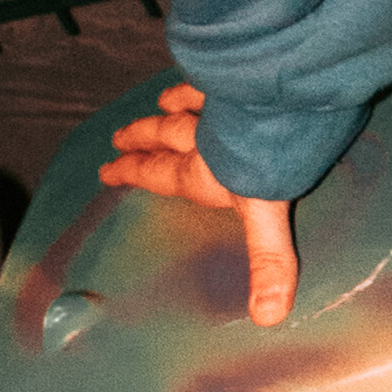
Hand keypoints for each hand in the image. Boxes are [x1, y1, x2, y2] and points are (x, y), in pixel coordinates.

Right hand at [96, 80, 297, 325]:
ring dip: (169, 109)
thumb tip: (267, 317)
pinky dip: (202, 79)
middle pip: (164, 137)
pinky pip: (213, 79)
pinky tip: (201, 74)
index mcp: (203, 171)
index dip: (132, 172)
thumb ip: (267, 262)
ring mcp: (220, 105)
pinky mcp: (240, 82)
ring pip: (186, 107)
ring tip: (157, 104)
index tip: (107, 170)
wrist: (284, 102)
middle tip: (118, 138)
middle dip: (140, 139)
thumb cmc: (271, 160)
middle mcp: (204, 137)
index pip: (159, 173)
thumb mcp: (269, 214)